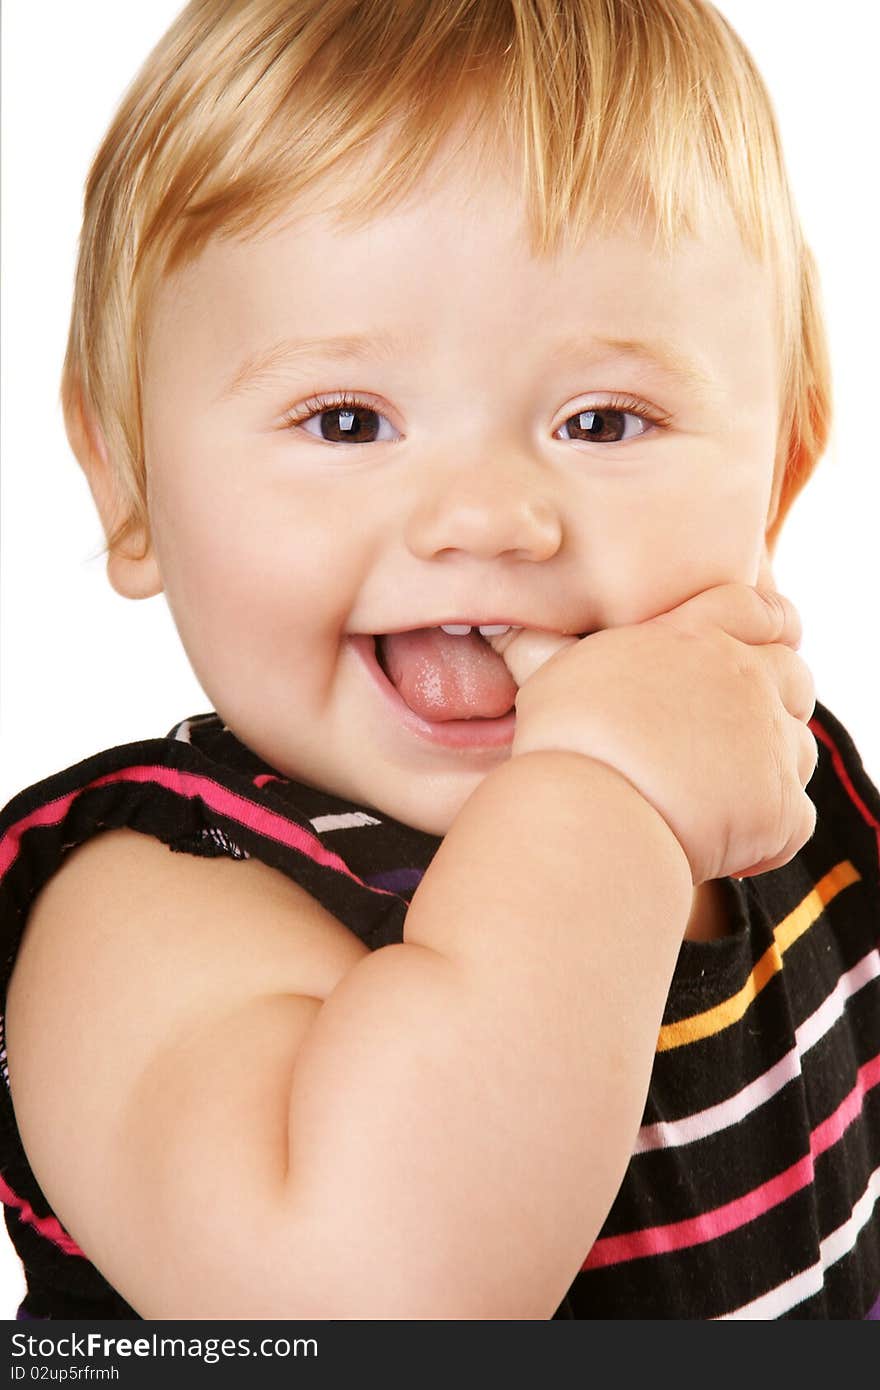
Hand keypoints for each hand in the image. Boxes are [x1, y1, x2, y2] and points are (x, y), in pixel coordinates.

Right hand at [488, 584, 816, 885]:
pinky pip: (795, 818)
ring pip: (797, 749)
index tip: (773, 638)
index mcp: (694, 638)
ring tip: (718, 799)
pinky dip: (767, 836)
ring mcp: (768, 742)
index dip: (772, 623)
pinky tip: (726, 849)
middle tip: (733, 738)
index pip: (757, 608)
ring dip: (768, 771)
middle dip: (776, 702)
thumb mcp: (550, 674)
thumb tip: (507, 629)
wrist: (589, 810)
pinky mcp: (778, 807)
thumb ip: (552, 649)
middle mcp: (743, 679)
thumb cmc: (561, 740)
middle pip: (794, 676)